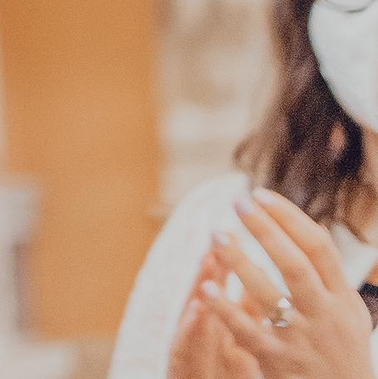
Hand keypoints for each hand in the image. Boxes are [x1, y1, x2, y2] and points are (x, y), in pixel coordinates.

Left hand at [173, 189, 375, 378]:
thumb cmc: (342, 352)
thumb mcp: (349, 314)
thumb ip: (329, 276)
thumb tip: (306, 227)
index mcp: (342, 300)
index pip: (319, 249)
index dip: (290, 218)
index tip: (260, 194)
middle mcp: (324, 316)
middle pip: (295, 265)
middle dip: (266, 231)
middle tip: (237, 203)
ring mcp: (301, 339)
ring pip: (269, 294)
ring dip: (239, 262)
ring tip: (216, 235)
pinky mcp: (278, 361)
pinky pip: (248, 332)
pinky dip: (225, 310)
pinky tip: (205, 289)